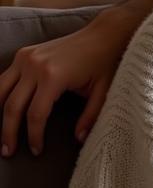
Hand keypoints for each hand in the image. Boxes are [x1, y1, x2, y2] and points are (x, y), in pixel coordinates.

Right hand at [0, 12, 129, 155]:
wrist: (104, 35)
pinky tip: (1, 112)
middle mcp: (34, 66)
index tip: (37, 151)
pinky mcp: (23, 54)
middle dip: (8, 132)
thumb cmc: (106, 63)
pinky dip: (0, 96)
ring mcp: (26, 58)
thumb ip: (91, 117)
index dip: (34, 136)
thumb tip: (79, 140)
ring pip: (0, 91)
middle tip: (8, 152)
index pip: (36, 114)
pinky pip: (4, 79)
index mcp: (54, 76)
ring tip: (1, 137)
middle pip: (12, 106)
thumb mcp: (103, 92)